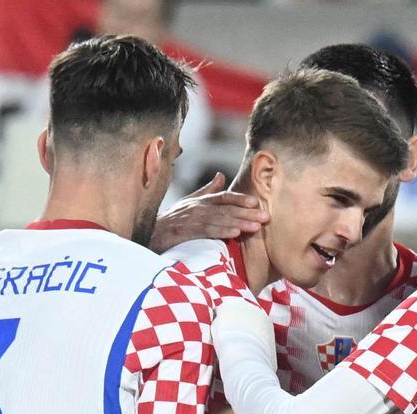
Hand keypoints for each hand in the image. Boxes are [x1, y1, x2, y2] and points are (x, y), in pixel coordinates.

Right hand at [151, 174, 267, 254]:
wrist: (150, 235)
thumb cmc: (172, 221)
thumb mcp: (190, 202)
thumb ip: (207, 191)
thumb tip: (220, 176)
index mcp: (201, 201)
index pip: (224, 197)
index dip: (240, 199)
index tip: (256, 202)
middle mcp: (198, 207)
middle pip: (226, 208)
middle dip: (247, 213)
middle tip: (266, 217)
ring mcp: (192, 219)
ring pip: (220, 219)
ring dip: (239, 223)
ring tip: (256, 226)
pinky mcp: (186, 232)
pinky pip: (207, 231)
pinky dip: (221, 231)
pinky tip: (235, 233)